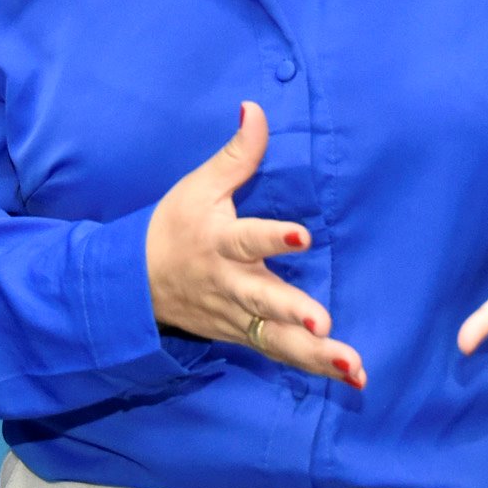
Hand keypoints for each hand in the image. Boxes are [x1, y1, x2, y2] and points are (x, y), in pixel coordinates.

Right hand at [147, 101, 365, 386]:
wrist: (134, 284)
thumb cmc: (174, 226)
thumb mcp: (199, 186)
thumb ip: (237, 154)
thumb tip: (256, 108)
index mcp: (219, 242)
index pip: (247, 239)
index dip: (272, 237)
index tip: (301, 234)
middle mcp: (230, 284)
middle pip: (264, 301)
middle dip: (293, 313)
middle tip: (324, 324)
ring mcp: (238, 317)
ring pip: (277, 340)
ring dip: (315, 355)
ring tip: (353, 365)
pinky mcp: (244, 337)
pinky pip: (281, 354)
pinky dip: (315, 369)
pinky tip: (353, 378)